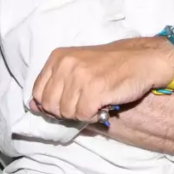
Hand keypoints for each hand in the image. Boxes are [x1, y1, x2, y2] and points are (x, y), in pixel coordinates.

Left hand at [30, 38, 173, 123]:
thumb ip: (54, 85)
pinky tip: (103, 105)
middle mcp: (65, 65)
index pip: (38, 92)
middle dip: (66, 111)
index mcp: (57, 58)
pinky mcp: (94, 90)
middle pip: (50, 106)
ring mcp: (79, 77)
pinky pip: (83, 116)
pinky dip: (93, 116)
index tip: (68, 102)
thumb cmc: (108, 65)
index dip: (51, 105)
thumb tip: (34, 107)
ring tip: (95, 101)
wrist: (140, 60)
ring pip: (66, 113)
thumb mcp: (75, 67)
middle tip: (84, 103)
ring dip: (81, 113)